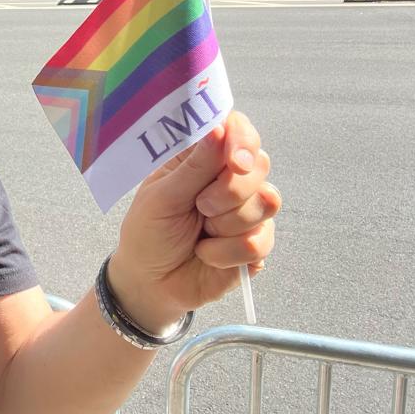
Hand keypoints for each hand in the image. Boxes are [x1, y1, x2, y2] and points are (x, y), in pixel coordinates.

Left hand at [107, 111, 279, 332]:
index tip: (234, 162)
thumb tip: (220, 130)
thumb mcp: (162, 197)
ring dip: (226, 224)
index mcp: (201, 157)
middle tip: (199, 207)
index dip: (242, 140)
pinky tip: (207, 255)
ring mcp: (246, 209)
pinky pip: (261, 240)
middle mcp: (229, 177)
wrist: (151, 283)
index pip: (236, 130)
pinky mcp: (256, 242)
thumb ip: (194, 167)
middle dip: (228, 191)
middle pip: (259, 164)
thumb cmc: (148, 232)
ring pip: (266, 202)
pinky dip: (227, 253)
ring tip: (200, 234)